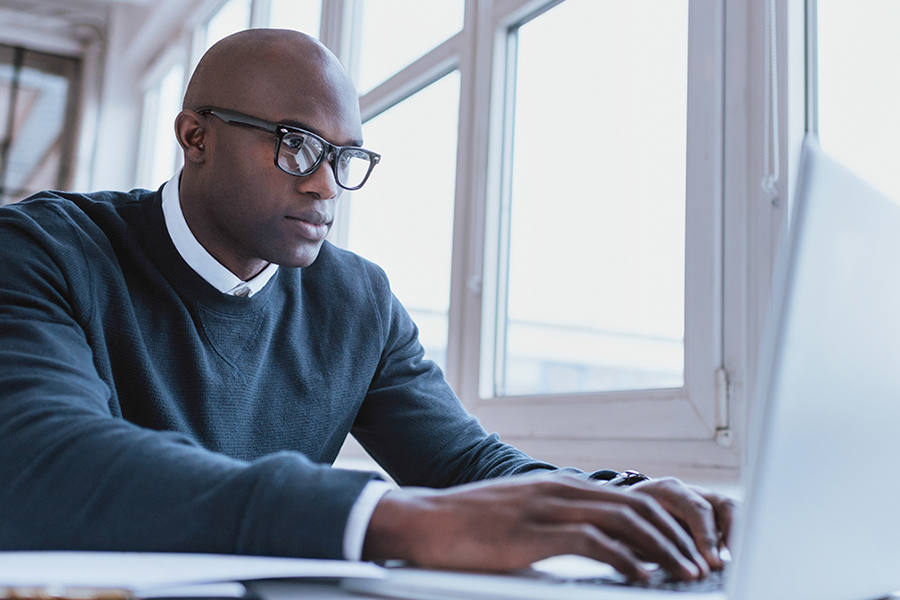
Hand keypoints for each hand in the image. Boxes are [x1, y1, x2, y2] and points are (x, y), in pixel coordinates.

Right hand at [362, 474, 716, 581]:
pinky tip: (641, 579)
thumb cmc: (471, 524)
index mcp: (562, 487)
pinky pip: (593, 543)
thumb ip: (558, 524)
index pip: (630, 499)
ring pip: (625, 523)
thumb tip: (594, 546)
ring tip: (685, 573)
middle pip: (638, 507)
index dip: (666, 523)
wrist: (427, 521)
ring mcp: (549, 508)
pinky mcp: (535, 532)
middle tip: (700, 564)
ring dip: (662, 550)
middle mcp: (562, 490)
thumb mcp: (523, 517)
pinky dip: (625, 561)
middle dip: (676, 537)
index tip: (688, 548)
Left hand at [627, 477, 735, 570]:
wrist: (623, 510)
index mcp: (667, 489)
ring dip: (738, 537)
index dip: (706, 536)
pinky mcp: (711, 516)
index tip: (712, 562)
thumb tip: (661, 564)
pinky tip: (735, 561)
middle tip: (728, 565)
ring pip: (732, 512)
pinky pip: (732, 524)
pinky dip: (737, 541)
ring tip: (739, 563)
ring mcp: (703, 501)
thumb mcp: (628, 529)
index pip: (696, 508)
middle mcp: (689, 492)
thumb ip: (644, 545)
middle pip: (721, 505)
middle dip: (730, 536)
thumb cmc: (625, 521)